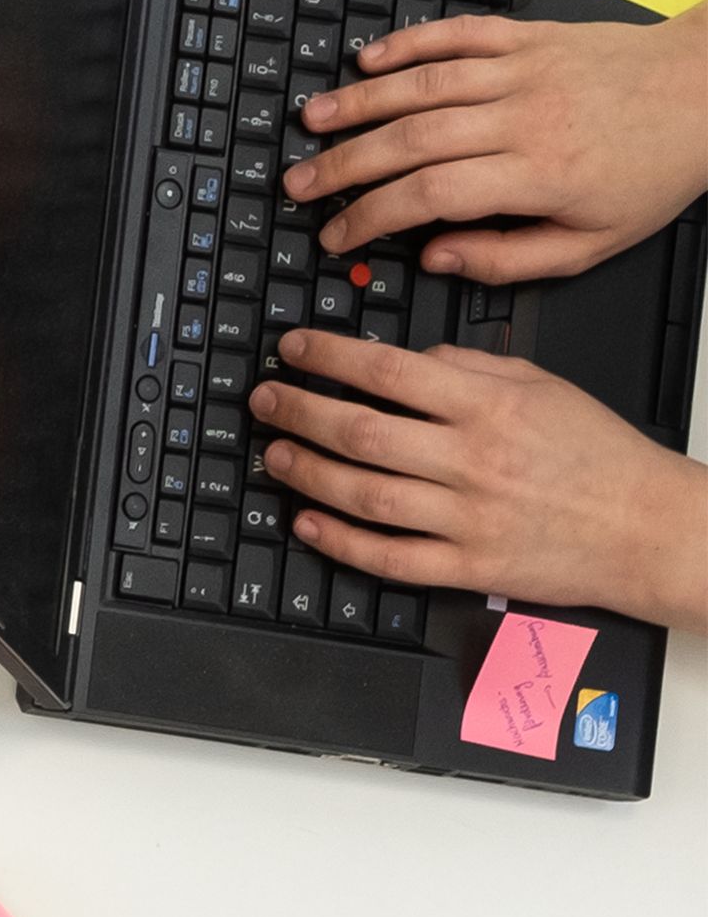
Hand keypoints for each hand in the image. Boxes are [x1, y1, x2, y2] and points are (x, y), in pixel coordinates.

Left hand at [253, 329, 707, 624]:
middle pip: (363, 433)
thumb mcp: (543, 386)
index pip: (391, 372)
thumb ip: (472, 364)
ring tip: (275, 455)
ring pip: (365, 495)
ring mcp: (470, 519)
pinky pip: (390, 558)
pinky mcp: (471, 567)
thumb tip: (407, 355)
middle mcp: (475, 462)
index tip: (293, 349)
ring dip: (308, 474)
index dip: (329, 358)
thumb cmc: (600, 455)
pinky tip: (307, 523)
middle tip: (265, 401)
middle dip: (300, 413)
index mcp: (492, 408)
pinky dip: (341, 542)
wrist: (650, 528)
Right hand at [290, 10, 707, 280]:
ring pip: (422, 84)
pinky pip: (456, 33)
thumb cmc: (655, 168)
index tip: (338, 233)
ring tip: (312, 121)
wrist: (705, 92)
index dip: (371, 217)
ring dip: (358, 102)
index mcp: (541, 174)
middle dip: (343, 164)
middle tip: (300, 183)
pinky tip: (369, 59)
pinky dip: (408, 42)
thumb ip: (511, 259)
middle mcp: (524, 117)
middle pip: (410, 139)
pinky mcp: (527, 36)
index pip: (431, 196)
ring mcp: (522, 70)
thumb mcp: (596, 242)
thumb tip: (437, 258)